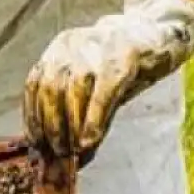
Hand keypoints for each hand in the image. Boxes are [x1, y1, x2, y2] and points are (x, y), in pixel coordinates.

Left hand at [23, 13, 191, 163]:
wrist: (160, 35)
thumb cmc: (125, 68)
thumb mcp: (96, 89)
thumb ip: (79, 116)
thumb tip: (68, 158)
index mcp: (60, 49)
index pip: (35, 85)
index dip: (33, 118)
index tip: (37, 145)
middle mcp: (73, 44)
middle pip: (50, 87)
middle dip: (51, 126)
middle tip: (58, 153)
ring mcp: (98, 46)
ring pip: (73, 88)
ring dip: (70, 125)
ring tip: (74, 150)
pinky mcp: (125, 54)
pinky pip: (104, 90)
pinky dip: (93, 119)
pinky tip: (89, 140)